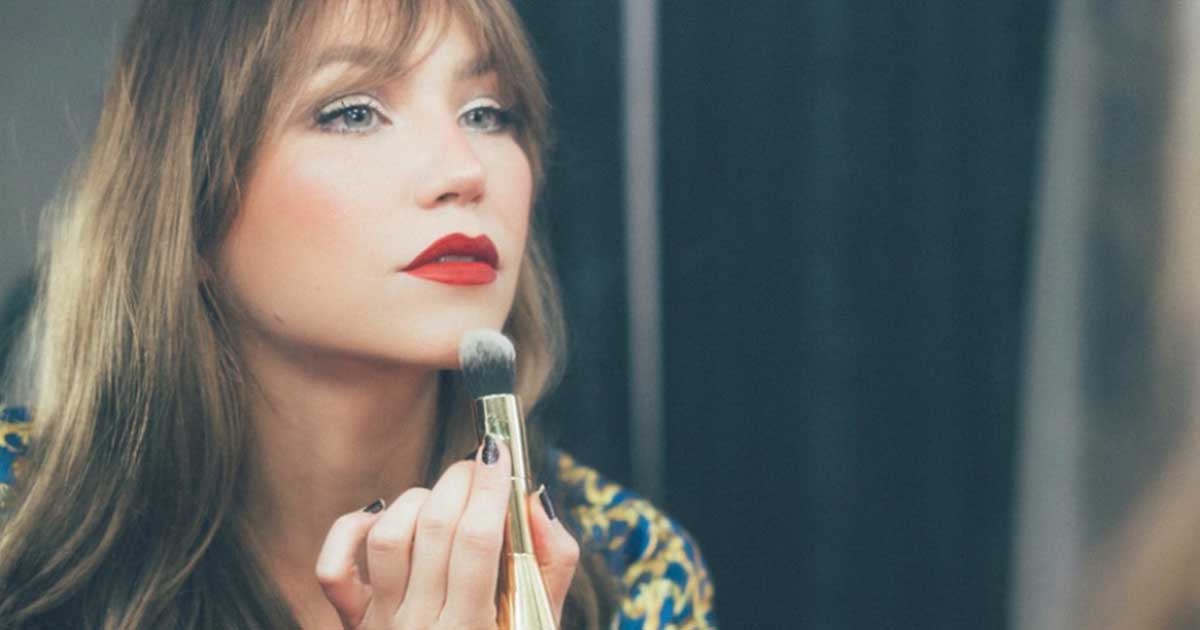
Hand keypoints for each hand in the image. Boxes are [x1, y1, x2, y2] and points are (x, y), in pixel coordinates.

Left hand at [315, 438, 580, 628]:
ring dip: (417, 499)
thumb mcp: (539, 621)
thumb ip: (551, 563)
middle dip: (461, 479)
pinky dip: (351, 529)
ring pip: (388, 536)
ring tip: (444, 498)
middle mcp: (422, 627)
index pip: (477, 542)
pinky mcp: (353, 622)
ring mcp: (382, 625)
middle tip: (479, 463)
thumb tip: (535, 499)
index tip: (500, 453)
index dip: (490, 487)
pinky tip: (382, 515)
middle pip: (434, 528)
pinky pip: (333, 569)